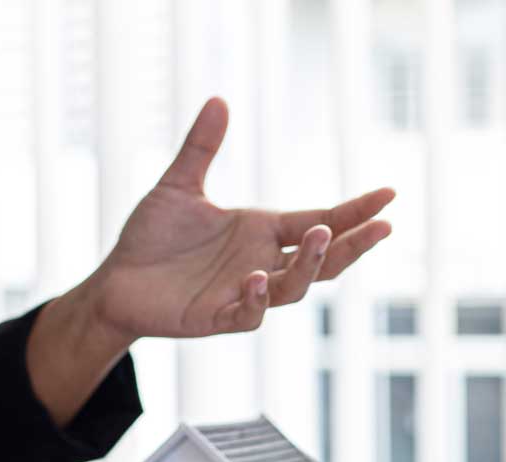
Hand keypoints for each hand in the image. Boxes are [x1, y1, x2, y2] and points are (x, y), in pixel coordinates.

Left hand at [89, 97, 394, 338]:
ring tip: (319, 233)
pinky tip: (255, 278)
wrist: (115, 280)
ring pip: (293, 288)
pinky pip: (246, 316)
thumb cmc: (152, 238)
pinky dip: (254, 300)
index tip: (389, 195)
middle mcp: (262, 263)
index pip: (320, 220)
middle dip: (353, 243)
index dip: (355, 211)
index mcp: (262, 231)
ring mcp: (242, 293)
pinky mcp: (214, 317)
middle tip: (382, 226)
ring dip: (309, 265)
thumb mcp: (178, 185)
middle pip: (323, 259)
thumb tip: (219, 100)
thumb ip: (202, 147)